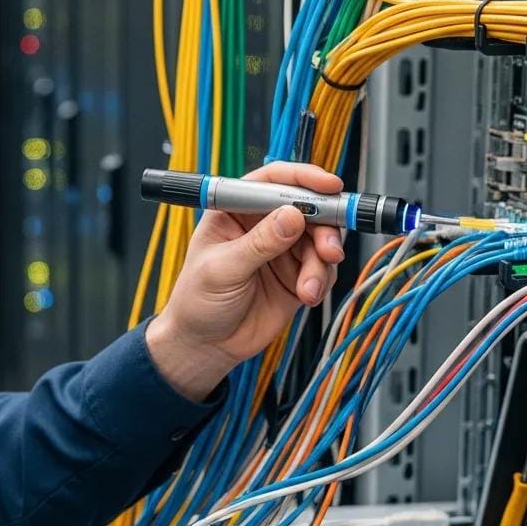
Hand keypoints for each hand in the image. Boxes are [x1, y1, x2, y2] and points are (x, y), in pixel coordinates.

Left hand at [146, 162, 344, 400]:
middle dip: (324, 227)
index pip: (273, 180)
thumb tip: (292, 216)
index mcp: (235, 210)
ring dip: (321, 262)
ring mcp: (282, 250)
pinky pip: (322, 268)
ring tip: (308, 288)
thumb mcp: (223, 270)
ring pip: (319, 240)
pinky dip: (321, 281)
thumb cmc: (197, 302)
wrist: (205, 346)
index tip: (329, 187)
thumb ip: (259, 243)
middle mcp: (262, 224)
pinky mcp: (296, 276)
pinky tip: (306, 295)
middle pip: (307, 208)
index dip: (303, 179)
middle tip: (329, 249)